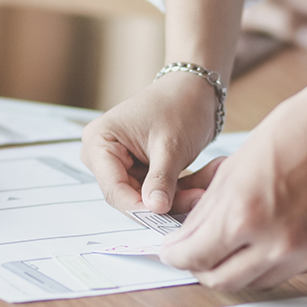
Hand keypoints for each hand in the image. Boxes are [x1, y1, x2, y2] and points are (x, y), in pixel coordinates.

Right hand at [81, 74, 219, 215]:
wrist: (195, 88)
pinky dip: (181, 190)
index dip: (137, 207)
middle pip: (129, 195)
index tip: (163, 217)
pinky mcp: (138, 169)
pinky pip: (156, 190)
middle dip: (164, 201)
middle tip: (197, 199)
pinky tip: (205, 181)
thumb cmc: (179, 104)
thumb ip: (161, 180)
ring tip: (206, 188)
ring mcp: (121, 162)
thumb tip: (154, 210)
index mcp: (100, 141)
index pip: (113, 188)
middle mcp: (103, 153)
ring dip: (178, 196)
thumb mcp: (170, 146)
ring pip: (146, 197)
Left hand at [157, 103, 306, 291]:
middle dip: (202, 268)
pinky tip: (272, 234)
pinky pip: (290, 270)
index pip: (194, 258)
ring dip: (239, 267)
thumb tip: (187, 239)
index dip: (176, 257)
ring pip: (257, 282)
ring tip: (237, 243)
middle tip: (198, 254)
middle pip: (222, 280)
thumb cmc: (296, 132)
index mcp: (244, 215)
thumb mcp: (234, 169)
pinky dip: (274, 259)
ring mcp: (306, 252)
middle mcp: (276, 241)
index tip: (173, 252)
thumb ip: (208, 212)